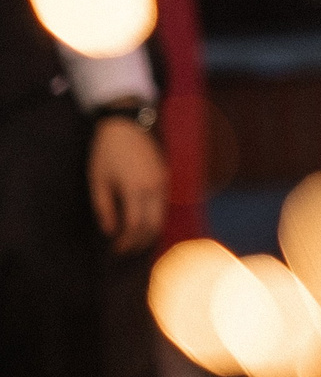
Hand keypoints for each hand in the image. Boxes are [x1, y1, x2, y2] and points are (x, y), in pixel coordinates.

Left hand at [89, 117, 166, 254]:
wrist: (127, 126)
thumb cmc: (107, 153)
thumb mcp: (98, 181)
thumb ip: (104, 208)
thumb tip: (111, 231)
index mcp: (135, 189)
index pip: (136, 226)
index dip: (126, 242)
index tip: (115, 250)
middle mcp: (154, 187)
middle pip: (154, 225)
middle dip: (140, 242)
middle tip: (126, 250)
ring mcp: (163, 182)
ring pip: (162, 216)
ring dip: (149, 232)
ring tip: (133, 240)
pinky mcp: (165, 177)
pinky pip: (163, 205)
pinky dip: (154, 218)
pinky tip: (142, 222)